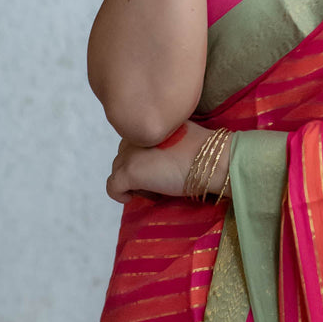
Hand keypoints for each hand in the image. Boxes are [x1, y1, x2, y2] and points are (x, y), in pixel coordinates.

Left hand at [106, 122, 230, 203]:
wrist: (210, 161)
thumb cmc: (204, 151)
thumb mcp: (181, 135)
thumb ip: (165, 139)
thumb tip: (163, 155)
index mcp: (149, 124)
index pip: (134, 142)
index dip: (144, 157)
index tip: (160, 167)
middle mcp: (136, 135)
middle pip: (123, 155)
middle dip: (137, 169)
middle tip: (158, 180)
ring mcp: (130, 153)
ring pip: (118, 169)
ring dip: (133, 181)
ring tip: (154, 187)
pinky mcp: (129, 171)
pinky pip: (112, 187)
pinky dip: (120, 194)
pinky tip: (132, 197)